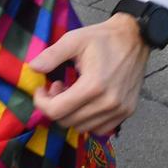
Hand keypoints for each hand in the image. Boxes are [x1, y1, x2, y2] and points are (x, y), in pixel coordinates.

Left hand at [29, 13, 150, 134]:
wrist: (135, 38)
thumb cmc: (103, 38)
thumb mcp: (74, 40)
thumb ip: (52, 55)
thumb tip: (32, 68)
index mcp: (93, 85)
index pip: (57, 111)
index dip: (42, 103)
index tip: (42, 89)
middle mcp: (108, 102)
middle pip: (67, 121)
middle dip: (56, 106)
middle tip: (59, 86)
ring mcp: (120, 110)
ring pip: (82, 127)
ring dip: (71, 114)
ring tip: (74, 93)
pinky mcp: (127, 112)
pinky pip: (100, 129)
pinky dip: (88, 120)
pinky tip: (87, 102)